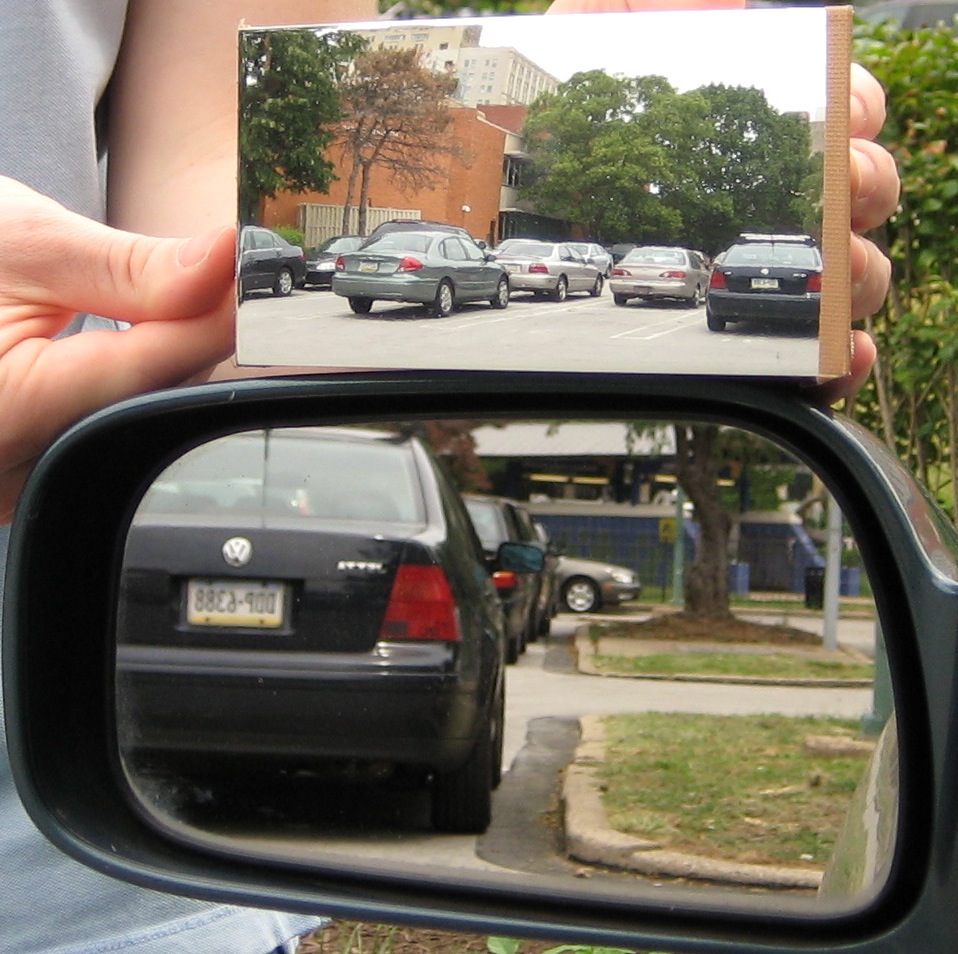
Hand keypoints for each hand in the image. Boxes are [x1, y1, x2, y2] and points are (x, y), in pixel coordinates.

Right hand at [0, 176, 235, 521]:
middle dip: (193, 336)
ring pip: (136, 414)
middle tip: (227, 276)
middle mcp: (9, 467)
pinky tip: (141, 338)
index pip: (152, 365)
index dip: (218, 318)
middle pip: (150, 399)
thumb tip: (222, 264)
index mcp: (5, 411)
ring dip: (165, 357)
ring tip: (179, 297)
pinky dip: (131, 380)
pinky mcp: (23, 471)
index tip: (262, 279)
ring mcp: (15, 479)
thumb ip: (129, 269)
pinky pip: (105, 425)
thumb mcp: (20, 244)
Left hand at [546, 0, 898, 403]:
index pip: (839, 112)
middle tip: (841, 185)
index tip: (846, 112)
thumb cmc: (558, 124)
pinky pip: (808, 358)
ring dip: (862, 273)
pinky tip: (840, 356)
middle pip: (860, 196)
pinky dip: (837, 361)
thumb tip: (727, 4)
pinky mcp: (738, 336)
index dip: (858, 107)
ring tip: (841, 272)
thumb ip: (651, 15)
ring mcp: (758, 270)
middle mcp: (770, 198)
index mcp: (752, 132)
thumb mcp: (595, 45)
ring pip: (852, 277)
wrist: (504, 189)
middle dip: (867, 186)